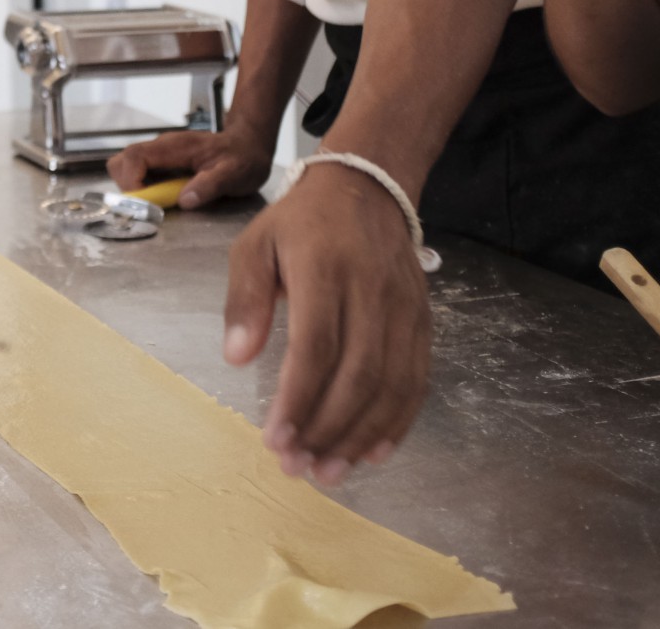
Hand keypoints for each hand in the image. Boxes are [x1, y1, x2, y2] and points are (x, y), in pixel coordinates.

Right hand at [107, 124, 274, 208]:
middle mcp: (161, 147)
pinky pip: (140, 174)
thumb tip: (184, 200)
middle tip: (149, 204)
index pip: (134, 156)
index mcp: (175, 147)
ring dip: (135, 189)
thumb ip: (209, 185)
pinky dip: (144, 189)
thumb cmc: (243, 157)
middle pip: (121, 161)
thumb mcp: (234, 174)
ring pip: (126, 168)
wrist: (249, 143)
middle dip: (127, 186)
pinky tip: (165, 197)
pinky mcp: (162, 162)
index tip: (145, 202)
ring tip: (160, 201)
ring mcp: (160, 154)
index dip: (130, 181)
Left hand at [224, 164, 431, 482]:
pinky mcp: (422, 322)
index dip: (298, 399)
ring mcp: (404, 308)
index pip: (316, 347)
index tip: (276, 439)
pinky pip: (417, 381)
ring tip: (328, 471)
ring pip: (391, 385)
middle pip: (358, 375)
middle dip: (327, 429)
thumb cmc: (300, 222)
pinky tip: (372, 452)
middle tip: (297, 466)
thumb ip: (243, 300)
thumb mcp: (254, 245)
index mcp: (324, 269)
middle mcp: (372, 291)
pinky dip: (397, 423)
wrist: (367, 189)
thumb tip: (236, 359)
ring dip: (360, 436)